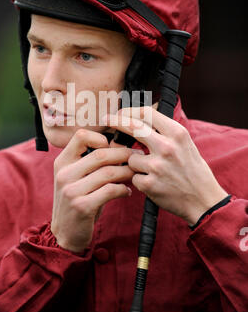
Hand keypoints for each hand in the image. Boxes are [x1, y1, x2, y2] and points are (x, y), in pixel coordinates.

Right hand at [51, 129, 134, 252]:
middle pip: (100, 153)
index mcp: (62, 162)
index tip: (115, 145)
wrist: (66, 233)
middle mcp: (64, 174)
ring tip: (134, 174)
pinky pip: (110, 190)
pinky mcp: (82, 206)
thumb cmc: (79, 200)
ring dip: (127, 172)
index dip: (101, 137)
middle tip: (138, 156)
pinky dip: (123, 189)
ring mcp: (71, 190)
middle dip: (124, 154)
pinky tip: (127, 192)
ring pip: (108, 172)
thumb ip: (95, 163)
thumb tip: (123, 145)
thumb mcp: (80, 178)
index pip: (81, 136)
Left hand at [103, 106, 227, 225]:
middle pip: (133, 127)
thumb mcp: (185, 145)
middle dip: (116, 121)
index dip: (130, 111)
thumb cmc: (193, 171)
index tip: (121, 113)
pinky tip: (154, 184)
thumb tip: (138, 120)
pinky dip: (140, 180)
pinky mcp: (149, 184)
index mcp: (177, 134)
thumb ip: (164, 133)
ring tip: (152, 172)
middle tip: (106, 119)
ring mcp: (157, 166)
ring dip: (135, 163)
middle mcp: (167, 147)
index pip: (147, 113)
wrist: (204, 201)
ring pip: (130, 157)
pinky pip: (133, 177)